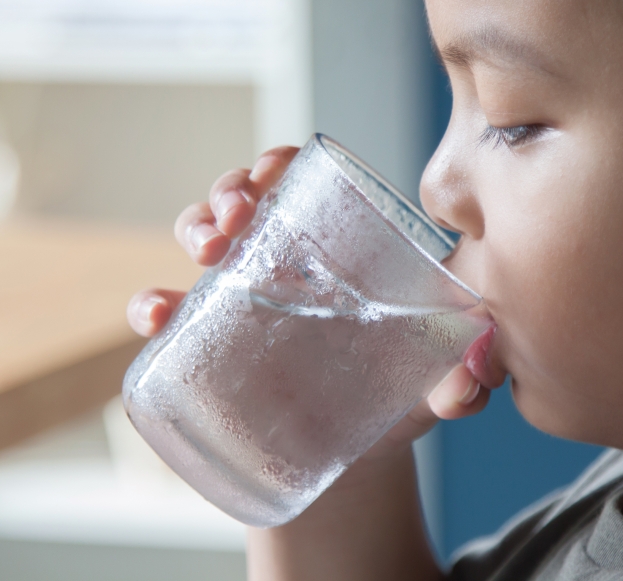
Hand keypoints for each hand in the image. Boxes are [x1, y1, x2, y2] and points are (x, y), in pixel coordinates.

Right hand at [126, 146, 490, 461]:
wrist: (351, 459)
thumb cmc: (395, 399)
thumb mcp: (429, 387)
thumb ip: (459, 383)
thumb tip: (472, 384)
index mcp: (332, 251)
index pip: (298, 184)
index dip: (277, 164)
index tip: (275, 170)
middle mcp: (280, 263)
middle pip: (242, 199)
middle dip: (231, 189)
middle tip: (239, 215)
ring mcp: (239, 301)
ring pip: (201, 237)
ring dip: (196, 225)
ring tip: (209, 249)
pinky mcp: (206, 345)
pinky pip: (167, 313)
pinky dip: (151, 304)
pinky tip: (158, 314)